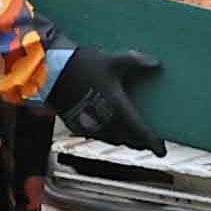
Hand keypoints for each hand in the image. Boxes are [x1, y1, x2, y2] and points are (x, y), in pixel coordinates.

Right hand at [51, 45, 165, 155]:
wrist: (49, 72)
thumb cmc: (82, 65)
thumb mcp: (112, 60)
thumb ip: (136, 61)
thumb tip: (157, 63)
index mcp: (117, 107)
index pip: (140, 131)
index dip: (152, 142)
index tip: (161, 151)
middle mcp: (104, 121)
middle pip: (128, 139)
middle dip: (140, 142)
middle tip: (150, 142)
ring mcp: (89, 125)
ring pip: (112, 140)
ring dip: (124, 140)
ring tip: (133, 137)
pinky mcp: (76, 125)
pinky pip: (97, 136)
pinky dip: (108, 136)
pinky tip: (111, 129)